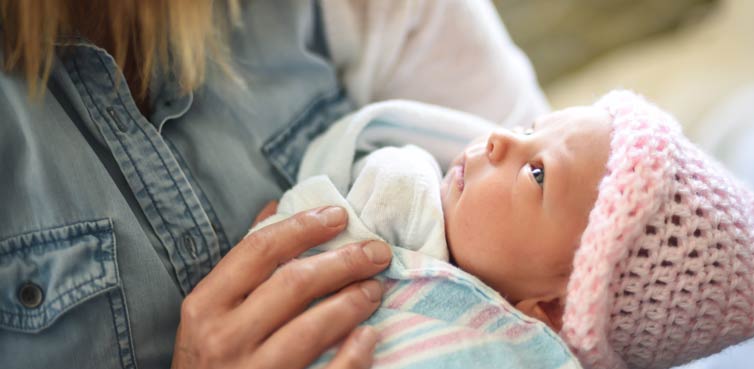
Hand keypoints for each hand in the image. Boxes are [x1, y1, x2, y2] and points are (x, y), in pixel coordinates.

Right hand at [171, 204, 391, 368]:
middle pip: (294, 284)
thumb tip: (276, 206)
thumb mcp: (212, 309)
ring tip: (374, 288)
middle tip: (376, 252)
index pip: (259, 250)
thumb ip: (245, 260)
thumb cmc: (212, 357)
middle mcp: (224, 338)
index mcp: (206, 305)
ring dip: (352, 302)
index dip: (303, 227)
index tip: (340, 215)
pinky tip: (368, 336)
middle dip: (343, 261)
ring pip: (312, 328)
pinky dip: (353, 355)